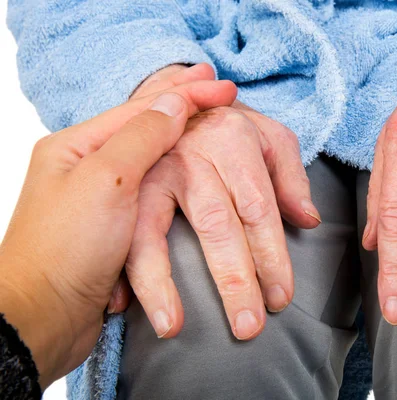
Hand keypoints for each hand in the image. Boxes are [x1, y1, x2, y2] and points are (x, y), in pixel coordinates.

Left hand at [0, 80, 236, 387]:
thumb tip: (174, 102)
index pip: (144, 108)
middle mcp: (90, 168)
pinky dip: (178, 188)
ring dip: (188, 147)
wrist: (43, 320)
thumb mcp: (105, 181)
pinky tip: (196, 175)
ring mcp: (104, 200)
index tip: (226, 88)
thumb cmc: (63, 251)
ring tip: (214, 129)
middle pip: (152, 129)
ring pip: (157, 164)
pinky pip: (155, 201)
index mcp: (79, 146)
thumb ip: (142, 137)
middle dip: (190, 113)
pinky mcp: (117, 231)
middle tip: (225, 98)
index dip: (188, 94)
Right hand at [125, 65, 319, 339]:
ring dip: (163, 283)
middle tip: (248, 327)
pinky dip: (118, 264)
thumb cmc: (231, 125)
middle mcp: (193, 153)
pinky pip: (118, 226)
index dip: (270, 256)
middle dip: (233, 280)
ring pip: (159, 229)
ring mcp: (153, 167)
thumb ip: (290, 177)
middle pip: (217, 225)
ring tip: (173, 327)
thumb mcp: (271, 137)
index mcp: (235, 140)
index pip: (258, 208)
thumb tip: (308, 221)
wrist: (176, 94)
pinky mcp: (126, 180)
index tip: (280, 297)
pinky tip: (122, 303)